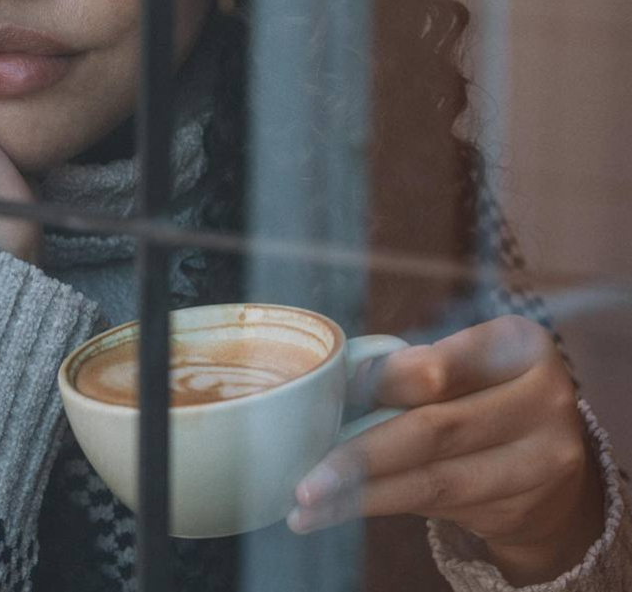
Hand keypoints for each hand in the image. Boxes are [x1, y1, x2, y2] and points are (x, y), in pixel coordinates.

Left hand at [290, 315, 605, 585]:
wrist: (549, 455)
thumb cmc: (481, 391)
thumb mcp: (461, 361)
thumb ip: (412, 367)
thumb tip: (333, 383)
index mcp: (521, 345)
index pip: (437, 368)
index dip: (379, 383)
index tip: (329, 395)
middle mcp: (543, 401)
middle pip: (433, 428)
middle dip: (360, 454)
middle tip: (305, 477)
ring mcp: (540, 461)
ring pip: (433, 480)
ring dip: (362, 494)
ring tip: (307, 504)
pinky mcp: (523, 507)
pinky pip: (438, 507)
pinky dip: (384, 505)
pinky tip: (341, 509)